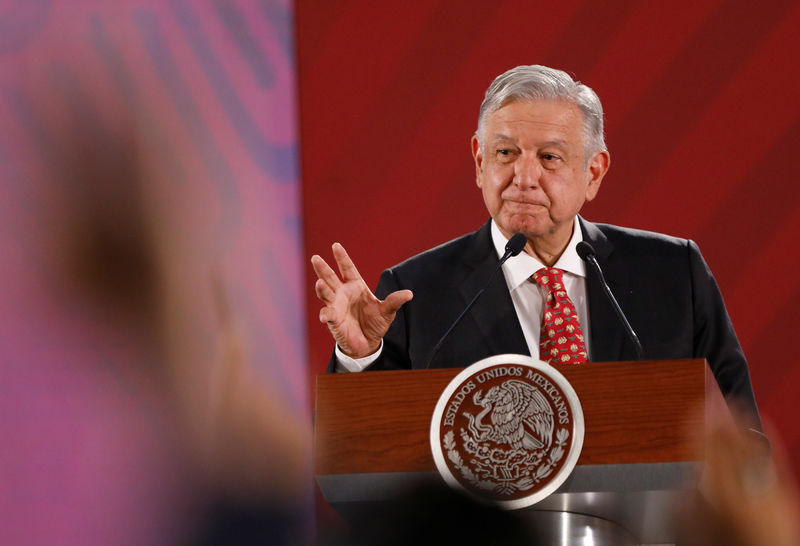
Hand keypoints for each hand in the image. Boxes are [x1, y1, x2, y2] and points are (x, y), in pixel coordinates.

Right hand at [311, 243, 412, 358]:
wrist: (368, 343)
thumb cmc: (375, 323)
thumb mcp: (387, 312)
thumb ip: (394, 301)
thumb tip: (409, 294)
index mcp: (355, 286)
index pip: (347, 268)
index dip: (342, 258)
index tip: (336, 245)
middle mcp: (343, 293)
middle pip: (330, 277)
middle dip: (323, 268)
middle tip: (316, 258)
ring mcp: (336, 306)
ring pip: (325, 293)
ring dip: (322, 289)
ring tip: (320, 283)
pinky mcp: (333, 320)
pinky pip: (327, 315)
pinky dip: (326, 315)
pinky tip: (325, 317)